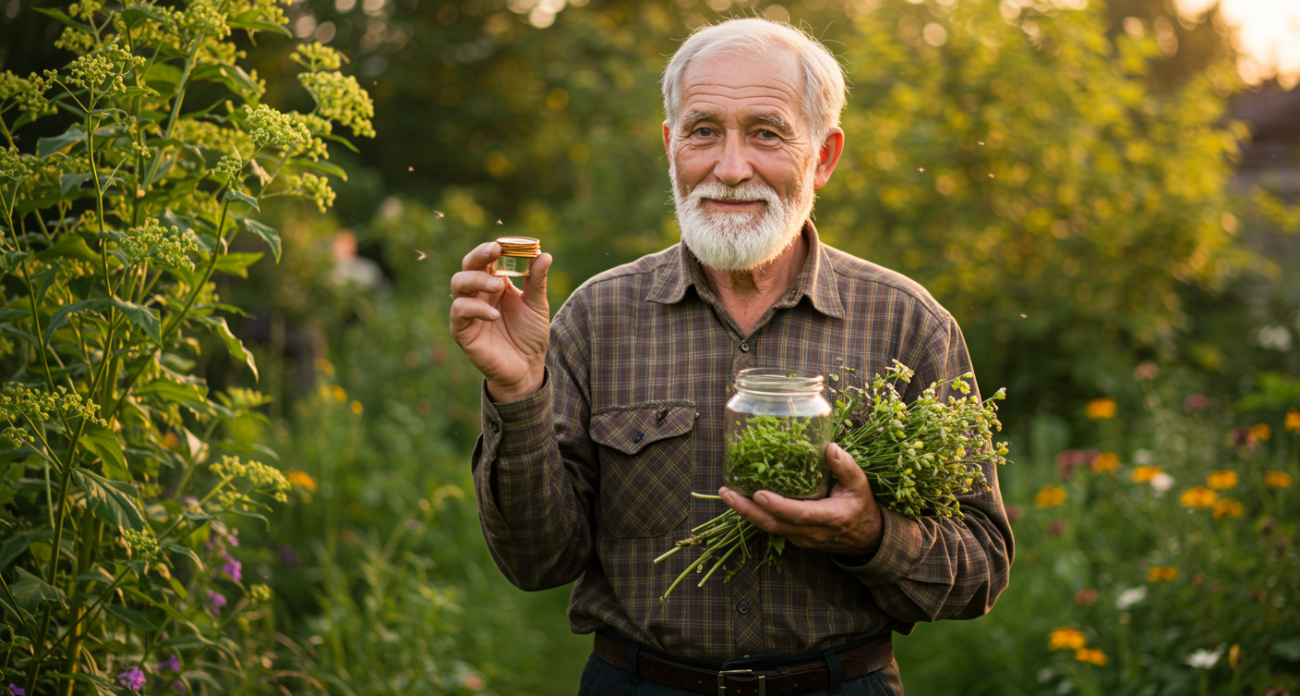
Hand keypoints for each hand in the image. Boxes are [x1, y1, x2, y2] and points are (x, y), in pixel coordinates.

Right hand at [449, 242, 551, 402]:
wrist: (527, 368)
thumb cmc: (530, 336)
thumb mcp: (537, 306)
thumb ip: (537, 281)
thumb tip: (544, 254)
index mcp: (494, 283)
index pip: (485, 258)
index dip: (491, 248)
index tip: (503, 243)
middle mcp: (478, 294)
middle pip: (467, 266)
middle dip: (478, 255)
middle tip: (495, 252)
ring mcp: (468, 311)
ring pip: (457, 285)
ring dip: (477, 280)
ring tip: (499, 286)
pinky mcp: (462, 331)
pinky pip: (459, 312)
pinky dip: (475, 309)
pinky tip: (494, 315)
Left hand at [720, 443, 883, 556]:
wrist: (865, 539)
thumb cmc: (860, 508)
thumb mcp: (860, 485)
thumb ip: (846, 467)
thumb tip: (831, 447)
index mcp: (829, 518)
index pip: (799, 514)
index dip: (778, 506)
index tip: (759, 493)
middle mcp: (810, 532)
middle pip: (774, 524)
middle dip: (747, 510)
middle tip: (727, 492)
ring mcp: (800, 537)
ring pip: (769, 527)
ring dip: (746, 512)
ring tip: (727, 493)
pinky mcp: (794, 536)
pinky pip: (771, 526)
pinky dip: (755, 514)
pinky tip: (741, 498)